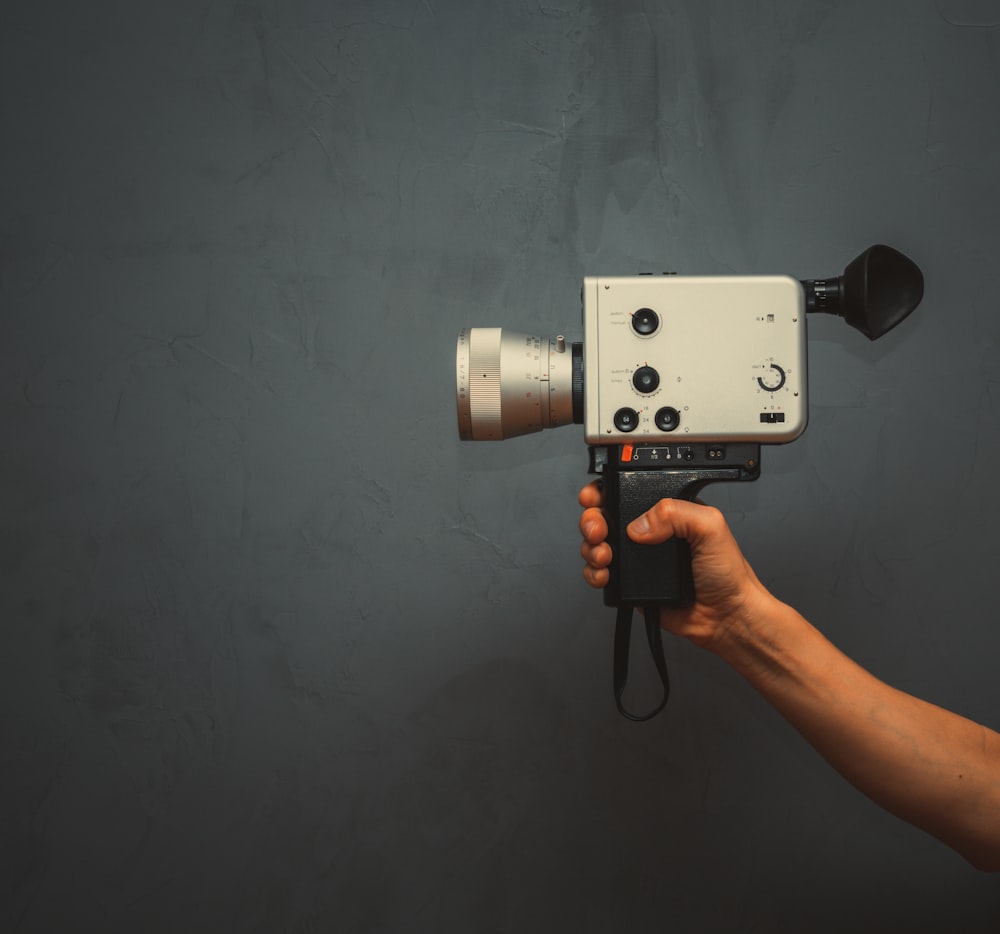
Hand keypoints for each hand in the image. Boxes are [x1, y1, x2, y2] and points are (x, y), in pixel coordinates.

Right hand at [578, 481, 771, 650]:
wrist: (726, 616)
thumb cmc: (727, 574)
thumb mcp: (710, 526)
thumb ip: (676, 512)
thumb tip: (640, 524)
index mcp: (666, 512)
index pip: (627, 492)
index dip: (605, 492)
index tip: (597, 498)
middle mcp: (648, 532)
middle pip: (603, 517)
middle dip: (591, 521)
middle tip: (598, 530)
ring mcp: (636, 559)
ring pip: (596, 545)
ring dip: (591, 548)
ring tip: (606, 556)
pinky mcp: (629, 584)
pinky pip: (599, 574)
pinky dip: (594, 574)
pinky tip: (605, 575)